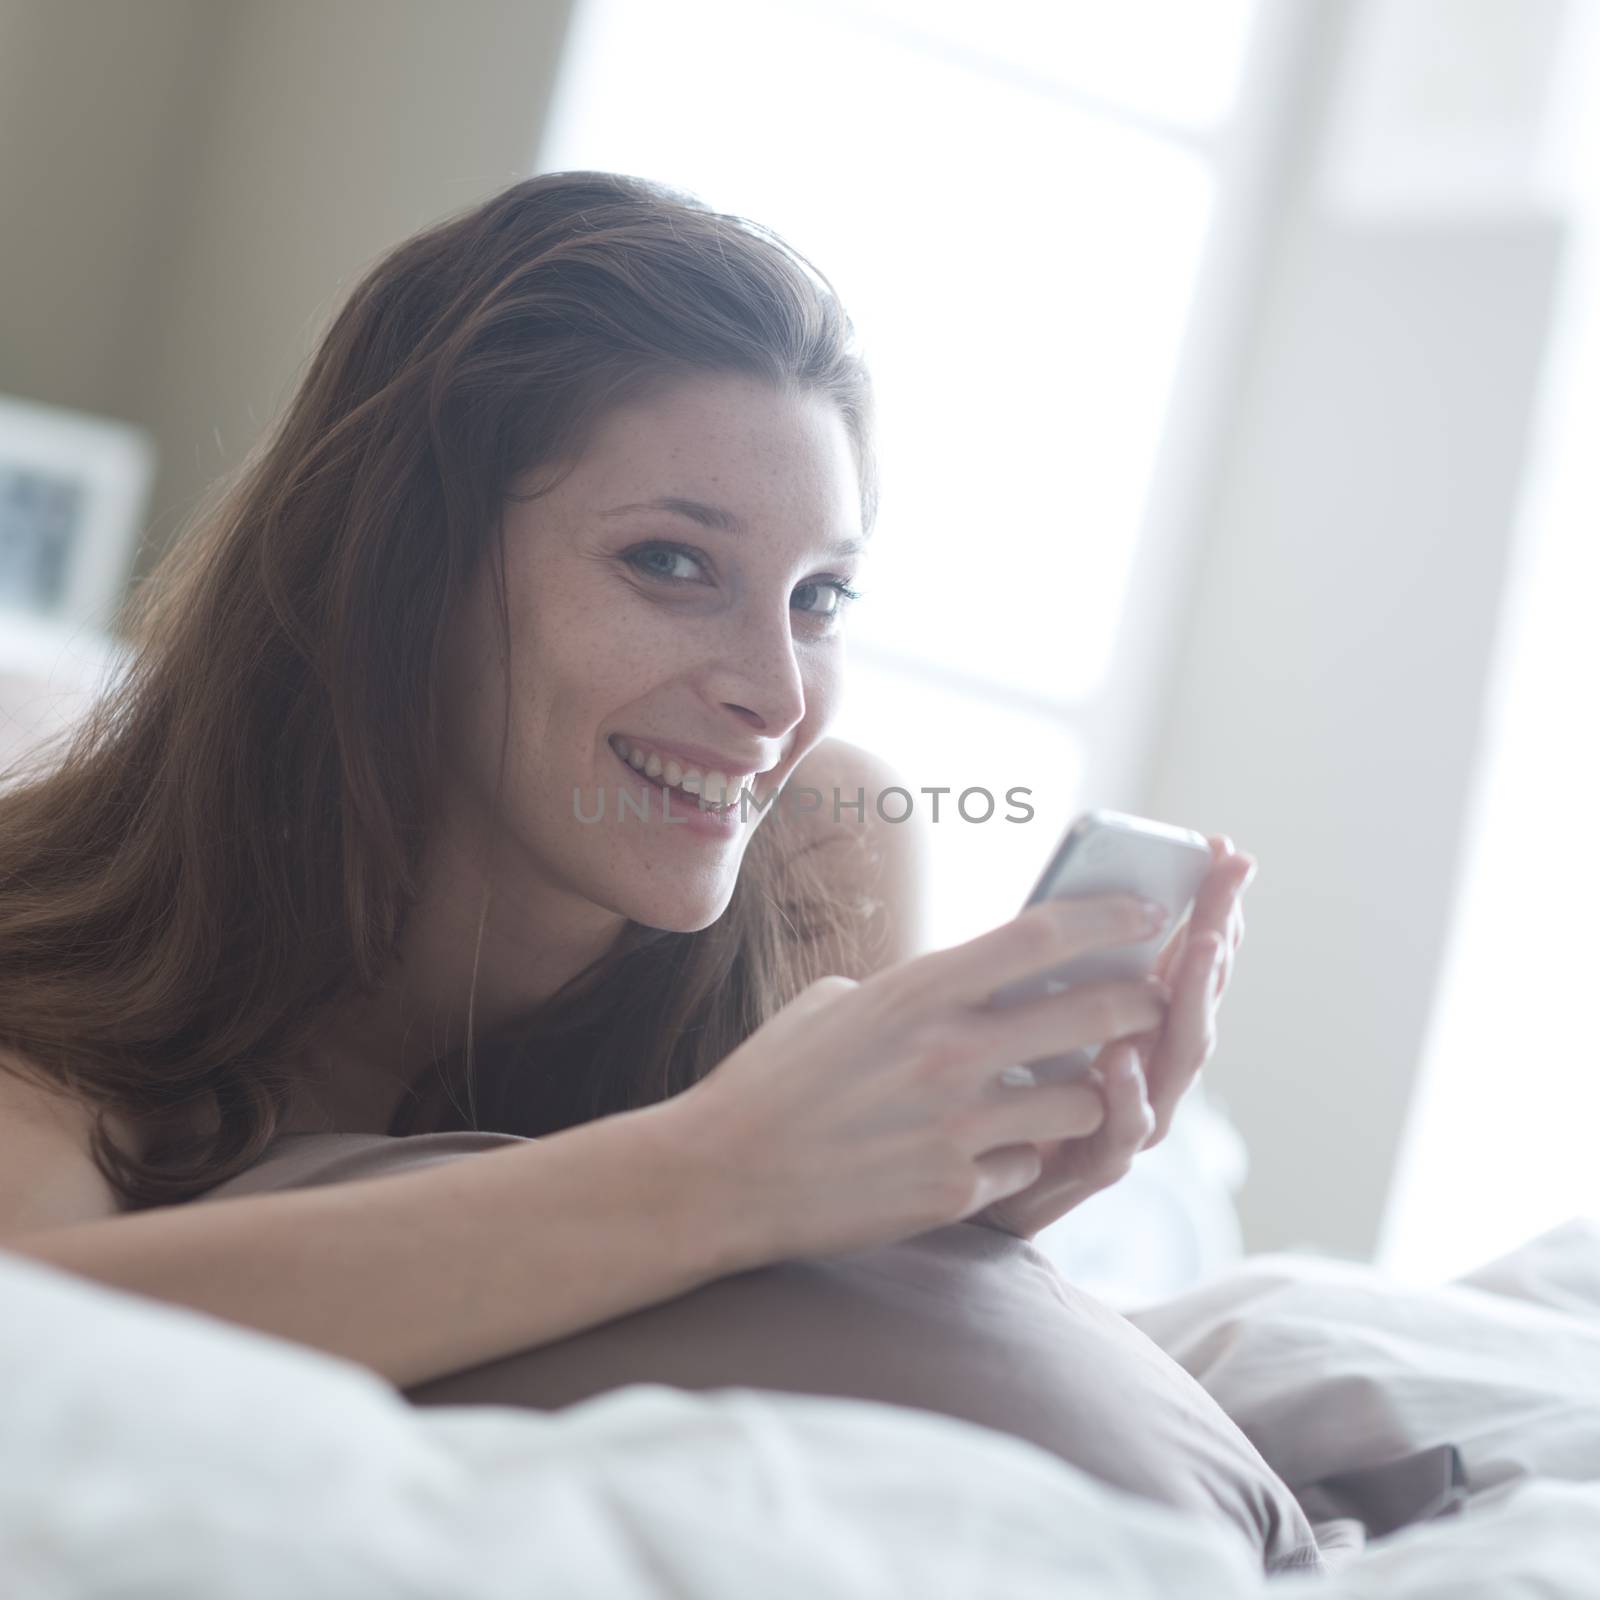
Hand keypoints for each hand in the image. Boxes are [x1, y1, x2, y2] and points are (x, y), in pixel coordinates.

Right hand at [653, 891, 1171, 1270]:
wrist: (722, 1175)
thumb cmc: (774, 1079)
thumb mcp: (837, 1004)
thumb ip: (913, 992)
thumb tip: (966, 988)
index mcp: (917, 990)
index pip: (1041, 935)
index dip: (1110, 916)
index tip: (1152, 910)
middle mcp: (948, 1051)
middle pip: (1092, 1015)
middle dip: (1140, 1004)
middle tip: (1151, 1004)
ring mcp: (957, 1126)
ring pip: (1082, 1104)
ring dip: (1087, 1096)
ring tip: (1066, 1095)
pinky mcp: (954, 1191)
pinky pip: (1027, 1167)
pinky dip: (1018, 1160)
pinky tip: (985, 1155)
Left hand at [968, 836, 1256, 1240]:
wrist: (924, 1175)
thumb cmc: (970, 1082)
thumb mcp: (1001, 1004)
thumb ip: (1036, 962)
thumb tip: (1058, 889)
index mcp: (1123, 1026)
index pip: (1177, 961)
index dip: (1205, 908)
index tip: (1222, 852)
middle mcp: (1136, 1072)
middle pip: (1189, 1003)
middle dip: (1214, 939)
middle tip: (1227, 884)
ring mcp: (1119, 1121)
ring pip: (1172, 1064)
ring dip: (1188, 1002)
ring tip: (1196, 948)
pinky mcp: (1083, 1168)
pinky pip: (1115, 1134)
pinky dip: (1125, 1097)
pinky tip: (1123, 1057)